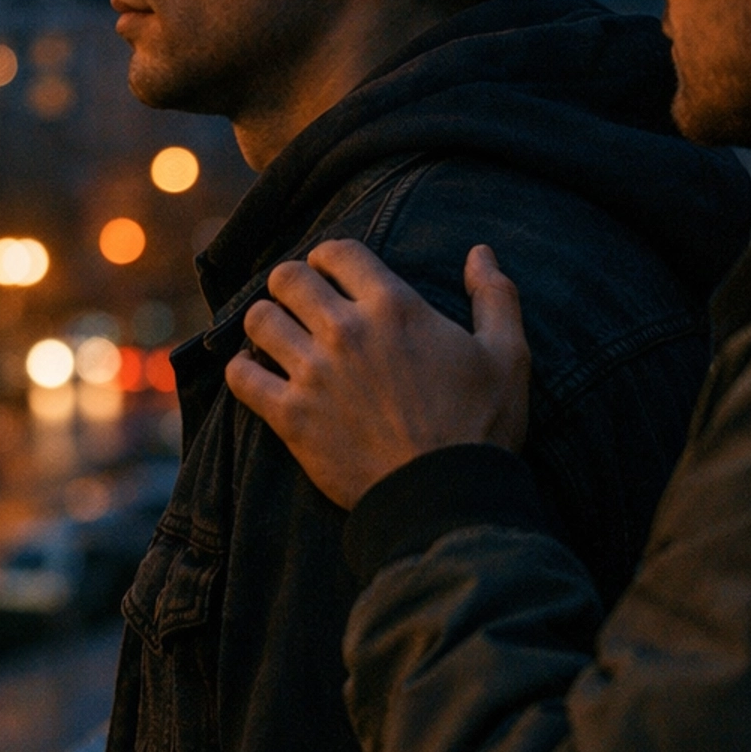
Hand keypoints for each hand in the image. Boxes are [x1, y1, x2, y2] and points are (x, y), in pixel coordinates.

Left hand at [224, 240, 530, 508]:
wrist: (447, 499)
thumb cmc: (481, 427)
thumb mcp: (508, 356)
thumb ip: (495, 296)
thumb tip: (480, 253)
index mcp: (395, 307)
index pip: (338, 252)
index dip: (329, 256)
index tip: (329, 271)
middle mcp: (347, 331)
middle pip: (288, 279)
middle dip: (291, 284)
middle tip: (300, 303)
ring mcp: (314, 374)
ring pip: (259, 321)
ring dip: (265, 323)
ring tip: (277, 336)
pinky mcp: (291, 418)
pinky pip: (241, 377)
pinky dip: (242, 371)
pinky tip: (256, 374)